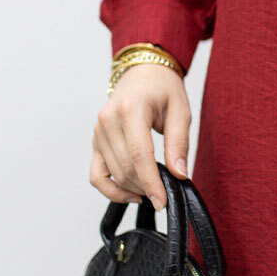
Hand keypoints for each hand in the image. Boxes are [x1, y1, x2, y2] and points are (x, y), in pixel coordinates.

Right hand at [90, 64, 190, 211]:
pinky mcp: (95, 142)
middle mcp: (108, 121)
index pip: (139, 155)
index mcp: (130, 109)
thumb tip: (179, 174)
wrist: (142, 73)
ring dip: (134, 188)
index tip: (162, 202)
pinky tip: (132, 194)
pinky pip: (96, 175)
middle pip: (125, 168)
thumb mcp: (180, 110)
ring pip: (113, 174)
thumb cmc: (163, 89)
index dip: (151, 183)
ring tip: (154, 189)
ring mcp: (98, 132)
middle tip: (166, 193)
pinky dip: (111, 190)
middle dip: (146, 187)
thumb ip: (179, 143)